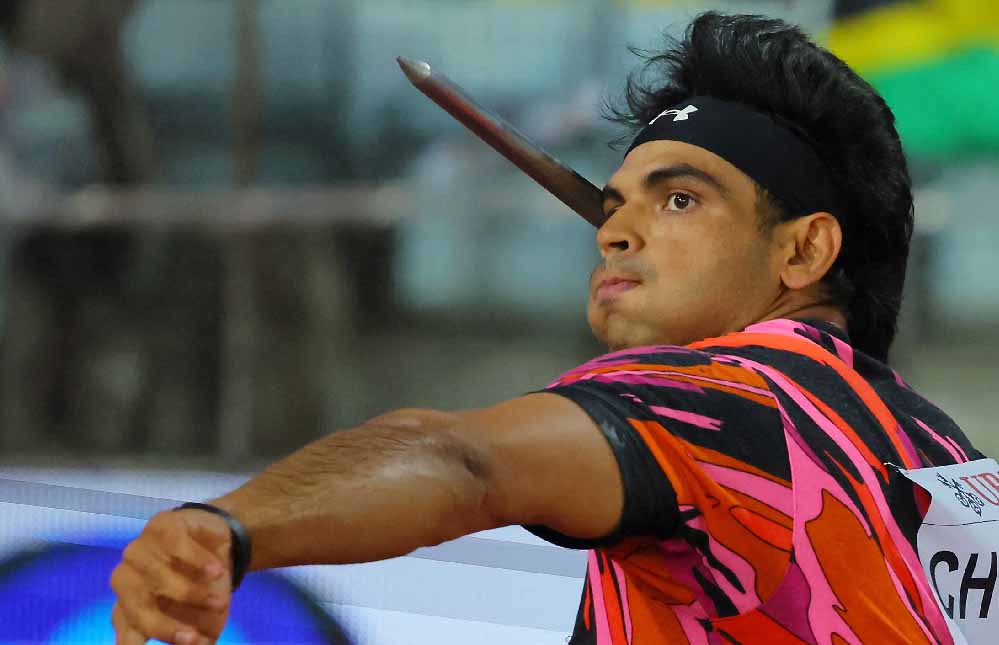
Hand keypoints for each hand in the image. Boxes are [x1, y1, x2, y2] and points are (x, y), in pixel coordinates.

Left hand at [110, 509, 233, 644]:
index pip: (127, 631)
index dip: (142, 644)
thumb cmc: (205, 585)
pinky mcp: (160, 526)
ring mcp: (139, 551)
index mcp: (129, 608)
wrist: (218, 540)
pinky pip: (175, 545)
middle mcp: (126, 580)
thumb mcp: (204, 619)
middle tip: (197, 638)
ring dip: (193, 594)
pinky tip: (217, 570)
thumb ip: (196, 638)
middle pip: (138, 608)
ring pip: (157, 577)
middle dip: (167, 626)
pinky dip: (199, 561)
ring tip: (221, 602)